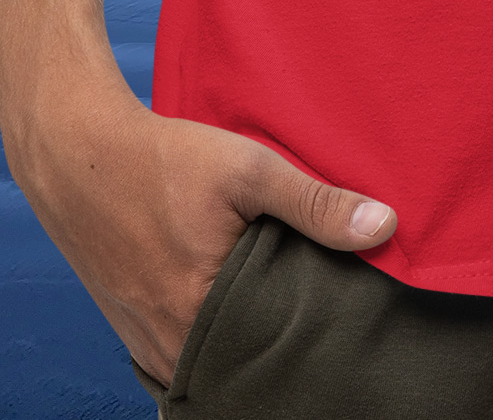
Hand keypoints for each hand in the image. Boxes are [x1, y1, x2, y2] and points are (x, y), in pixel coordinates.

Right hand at [9, 76, 395, 385]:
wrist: (79, 157)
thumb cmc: (163, 161)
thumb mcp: (248, 170)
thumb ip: (316, 204)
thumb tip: (385, 228)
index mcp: (200, 318)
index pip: (277, 353)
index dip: (312, 336)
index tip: (339, 313)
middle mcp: (171, 347)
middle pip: (247, 363)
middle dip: (281, 342)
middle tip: (314, 306)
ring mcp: (148, 345)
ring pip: (215, 360)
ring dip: (247, 340)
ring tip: (280, 303)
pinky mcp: (135, 333)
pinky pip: (187, 353)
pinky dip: (215, 336)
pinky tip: (238, 304)